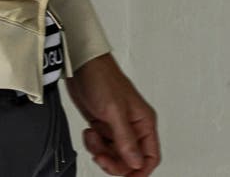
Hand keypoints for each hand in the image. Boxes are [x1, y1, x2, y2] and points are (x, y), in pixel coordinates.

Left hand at [64, 53, 160, 175]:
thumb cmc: (101, 77)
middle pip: (130, 160)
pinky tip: (89, 132)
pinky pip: (101, 145)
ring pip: (114, 154)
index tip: (126, 176)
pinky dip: (93, 144)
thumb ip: (125, 139)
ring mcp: (116, 125)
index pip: (150, 156)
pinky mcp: (102, 124)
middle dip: (114, 162)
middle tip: (101, 157)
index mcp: (143, 121)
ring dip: (101, 152)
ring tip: (93, 138)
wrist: (80, 63)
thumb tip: (136, 163)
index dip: (140, 171)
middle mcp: (132, 125)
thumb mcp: (114, 110)